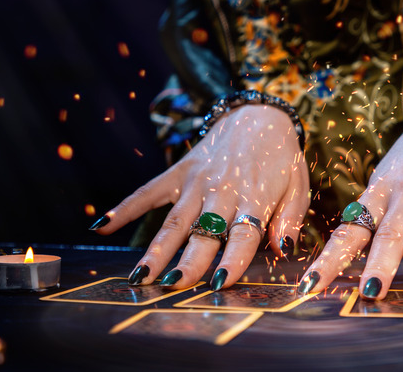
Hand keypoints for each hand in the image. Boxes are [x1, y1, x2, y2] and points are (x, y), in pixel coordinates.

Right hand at [91, 105, 308, 288]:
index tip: (221, 283)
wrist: (258, 115)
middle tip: (171, 288)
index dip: (233, 259)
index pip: (244, 233)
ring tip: (140, 276)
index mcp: (254, 196)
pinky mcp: (179, 172)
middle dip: (188, 261)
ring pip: (174, 220)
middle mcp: (222, 190)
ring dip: (157, 249)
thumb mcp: (298, 185)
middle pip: (204, 231)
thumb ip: (290, 218)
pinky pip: (149, 191)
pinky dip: (126, 207)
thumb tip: (284, 249)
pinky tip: (103, 225)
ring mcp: (197, 181)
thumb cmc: (281, 157)